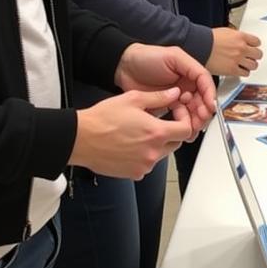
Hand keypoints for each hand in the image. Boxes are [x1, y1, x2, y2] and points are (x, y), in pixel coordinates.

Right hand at [72, 88, 197, 179]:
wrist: (80, 139)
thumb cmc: (102, 119)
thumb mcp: (133, 99)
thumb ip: (158, 97)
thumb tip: (174, 94)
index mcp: (156, 133)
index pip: (186, 130)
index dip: (185, 120)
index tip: (176, 114)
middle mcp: (153, 153)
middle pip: (176, 143)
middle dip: (172, 132)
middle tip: (159, 122)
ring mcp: (143, 166)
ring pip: (162, 154)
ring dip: (157, 144)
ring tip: (140, 132)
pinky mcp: (133, 174)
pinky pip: (147, 165)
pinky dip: (144, 156)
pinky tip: (131, 145)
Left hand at [114, 42, 215, 131]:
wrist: (124, 67)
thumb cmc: (147, 57)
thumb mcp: (173, 56)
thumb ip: (191, 67)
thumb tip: (202, 84)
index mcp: (190, 74)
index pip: (206, 86)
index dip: (209, 97)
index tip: (210, 107)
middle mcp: (186, 86)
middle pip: (201, 102)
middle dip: (202, 112)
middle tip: (200, 120)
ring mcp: (176, 98)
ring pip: (191, 112)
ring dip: (194, 120)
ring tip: (191, 127)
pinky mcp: (165, 108)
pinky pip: (177, 118)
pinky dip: (181, 125)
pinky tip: (181, 129)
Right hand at [208, 27, 262, 76]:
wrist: (199, 46)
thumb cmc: (208, 39)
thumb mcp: (226, 32)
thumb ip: (236, 37)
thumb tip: (241, 41)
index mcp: (240, 37)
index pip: (257, 42)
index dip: (254, 45)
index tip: (253, 47)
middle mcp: (241, 48)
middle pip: (258, 54)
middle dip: (254, 56)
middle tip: (250, 57)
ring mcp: (237, 59)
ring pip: (254, 65)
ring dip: (250, 65)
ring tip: (245, 64)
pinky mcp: (232, 70)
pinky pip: (245, 73)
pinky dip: (243, 72)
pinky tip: (239, 70)